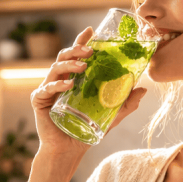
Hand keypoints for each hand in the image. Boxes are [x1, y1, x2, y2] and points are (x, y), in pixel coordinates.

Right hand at [30, 27, 147, 158]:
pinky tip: (69, 84)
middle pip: (65, 56)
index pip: (76, 55)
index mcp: (74, 79)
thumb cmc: (86, 131)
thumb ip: (125, 103)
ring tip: (82, 66)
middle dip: (77, 49)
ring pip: (55, 68)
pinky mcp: (39, 101)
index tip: (91, 30)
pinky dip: (57, 84)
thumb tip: (143, 89)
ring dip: (69, 63)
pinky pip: (46, 88)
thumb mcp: (110, 116)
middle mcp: (59, 80)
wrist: (68, 151)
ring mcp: (48, 89)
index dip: (82, 41)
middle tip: (91, 50)